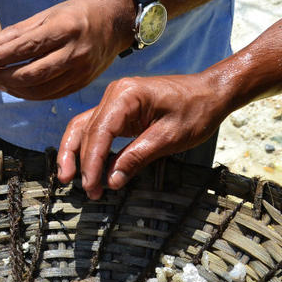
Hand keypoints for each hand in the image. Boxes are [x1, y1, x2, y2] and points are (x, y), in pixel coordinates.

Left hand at [0, 0, 133, 99]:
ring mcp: (81, 70)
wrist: (117, 21)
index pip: (24, 48)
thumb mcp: (48, 14)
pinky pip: (51, 95)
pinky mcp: (83, 83)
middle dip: (3, 76)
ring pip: (40, 89)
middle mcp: (74, 52)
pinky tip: (17, 87)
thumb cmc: (78, 13)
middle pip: (31, 73)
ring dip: (14, 88)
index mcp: (63, 29)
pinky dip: (30, 94)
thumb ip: (17, 32)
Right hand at [56, 73, 227, 198]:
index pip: (99, 132)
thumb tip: (112, 180)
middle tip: (86, 189)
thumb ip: (137, 157)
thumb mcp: (169, 137)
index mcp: (126, 95)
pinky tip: (86, 165)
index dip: (91, 162)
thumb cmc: (196, 109)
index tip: (91, 185)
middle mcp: (114, 94)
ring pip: (83, 128)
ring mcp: (115, 100)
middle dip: (82, 162)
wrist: (212, 92)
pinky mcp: (120, 109)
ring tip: (69, 177)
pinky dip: (89, 147)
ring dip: (75, 153)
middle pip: (85, 130)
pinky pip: (97, 128)